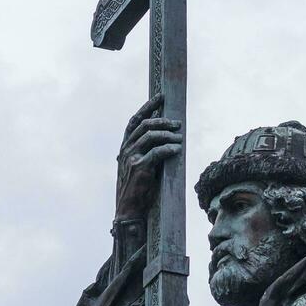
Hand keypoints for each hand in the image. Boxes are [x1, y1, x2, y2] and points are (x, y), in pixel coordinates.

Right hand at [115, 95, 182, 219]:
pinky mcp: (139, 168)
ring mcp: (131, 158)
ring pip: (151, 136)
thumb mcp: (140, 164)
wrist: (128, 209)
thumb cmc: (137, 188)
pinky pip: (156, 152)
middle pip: (145, 125)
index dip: (148, 106)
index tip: (161, 97)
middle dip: (163, 121)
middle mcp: (126, 149)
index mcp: (125, 146)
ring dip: (168, 134)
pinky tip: (177, 150)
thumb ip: (148, 150)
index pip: (135, 120)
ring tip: (180, 137)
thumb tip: (168, 137)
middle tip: (178, 123)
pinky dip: (169, 148)